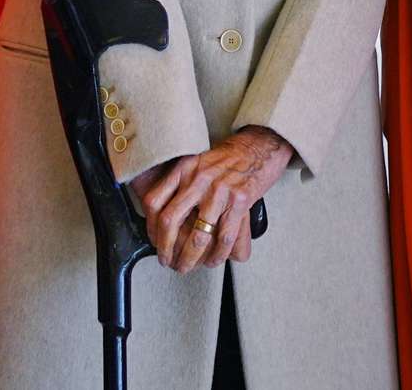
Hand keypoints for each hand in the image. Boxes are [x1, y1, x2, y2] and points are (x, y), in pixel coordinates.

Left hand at [134, 126, 292, 273]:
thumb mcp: (200, 164)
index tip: (153, 241)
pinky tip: (215, 260)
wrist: (262, 145)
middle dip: (165, 249)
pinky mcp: (240, 199)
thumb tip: (162, 219)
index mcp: (185, 168)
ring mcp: (220, 189)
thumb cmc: (231, 158)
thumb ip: (182, 186)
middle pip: (170, 221)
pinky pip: (224, 236)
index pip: (154, 202)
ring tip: (187, 266)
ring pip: (197, 235)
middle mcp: (199, 178)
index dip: (150, 228)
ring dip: (190, 258)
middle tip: (166, 261)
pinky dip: (218, 254)